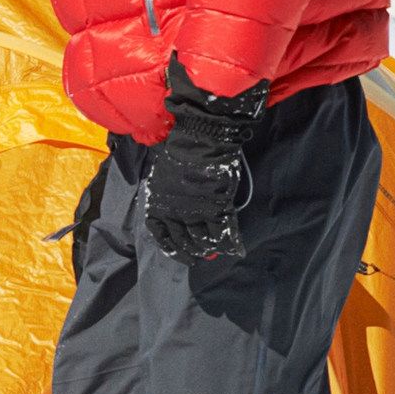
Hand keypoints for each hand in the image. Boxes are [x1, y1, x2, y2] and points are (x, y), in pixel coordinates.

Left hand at [148, 78, 256, 266]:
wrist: (200, 139)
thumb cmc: (180, 152)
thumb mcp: (164, 177)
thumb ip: (168, 197)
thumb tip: (176, 210)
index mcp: (158, 206)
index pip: (163, 237)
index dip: (174, 249)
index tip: (183, 254)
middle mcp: (174, 214)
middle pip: (185, 243)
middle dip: (195, 252)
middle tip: (204, 254)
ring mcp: (196, 213)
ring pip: (204, 242)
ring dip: (212, 248)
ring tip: (217, 250)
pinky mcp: (216, 209)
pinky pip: (224, 233)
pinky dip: (231, 243)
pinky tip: (236, 249)